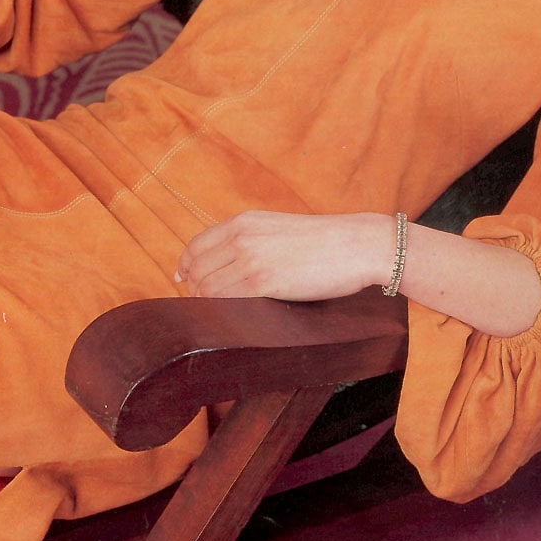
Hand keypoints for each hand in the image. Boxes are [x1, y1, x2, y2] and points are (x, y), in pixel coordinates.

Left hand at [176, 210, 395, 300]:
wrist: (356, 244)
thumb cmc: (324, 240)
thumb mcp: (277, 227)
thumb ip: (250, 239)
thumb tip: (227, 263)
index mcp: (243, 222)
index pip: (196, 246)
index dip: (186, 268)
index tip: (184, 282)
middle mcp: (241, 237)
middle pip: (197, 270)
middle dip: (195, 290)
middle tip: (205, 305)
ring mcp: (251, 260)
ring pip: (207, 290)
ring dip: (208, 306)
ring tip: (221, 314)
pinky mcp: (264, 283)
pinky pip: (226, 302)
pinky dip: (222, 313)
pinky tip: (232, 319)